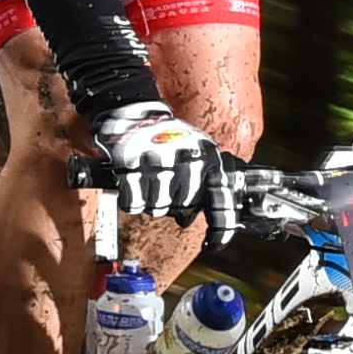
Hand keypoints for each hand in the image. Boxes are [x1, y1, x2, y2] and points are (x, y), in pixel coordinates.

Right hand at [86, 100, 220, 222]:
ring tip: (147, 179)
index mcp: (208, 157)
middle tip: (163, 184)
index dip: (220, 228)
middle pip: (182, 209)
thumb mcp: (196, 152)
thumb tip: (189, 219)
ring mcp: (160, 163)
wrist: (135, 109)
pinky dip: (131, 198)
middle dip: (171, 203)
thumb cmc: (167, 136)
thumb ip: (200, 184)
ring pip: (157, 208)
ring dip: (149, 200)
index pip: (221, 200)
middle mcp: (188, 161)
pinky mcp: (133, 164)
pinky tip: (132, 182)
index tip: (215, 243)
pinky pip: (134, 203)